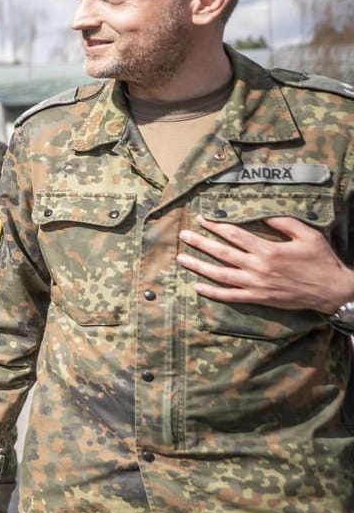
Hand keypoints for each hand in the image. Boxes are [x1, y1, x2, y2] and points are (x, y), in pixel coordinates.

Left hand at [177, 216, 353, 313]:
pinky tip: (197, 287)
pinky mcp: (258, 298)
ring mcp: (256, 285)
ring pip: (220, 275)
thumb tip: (263, 213)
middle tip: (182, 235)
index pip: (234, 234)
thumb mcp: (308, 235)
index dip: (215, 225)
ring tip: (181, 258)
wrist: (332, 290)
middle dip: (200, 243)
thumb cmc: (321, 260)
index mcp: (268, 250)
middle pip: (221, 253)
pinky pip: (230, 296)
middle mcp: (257, 267)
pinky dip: (212, 292)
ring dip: (199, 266)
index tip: (201, 219)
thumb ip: (284, 223)